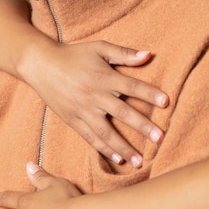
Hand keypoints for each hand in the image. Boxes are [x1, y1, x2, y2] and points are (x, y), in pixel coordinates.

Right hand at [25, 40, 168, 166]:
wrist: (42, 65)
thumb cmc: (74, 54)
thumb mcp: (99, 48)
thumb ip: (123, 53)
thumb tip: (148, 55)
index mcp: (104, 77)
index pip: (132, 86)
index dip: (149, 94)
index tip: (166, 102)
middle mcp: (95, 95)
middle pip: (122, 112)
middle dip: (142, 126)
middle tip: (160, 138)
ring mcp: (83, 110)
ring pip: (106, 132)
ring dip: (124, 147)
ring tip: (140, 161)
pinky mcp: (73, 120)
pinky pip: (91, 138)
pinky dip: (104, 150)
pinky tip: (118, 159)